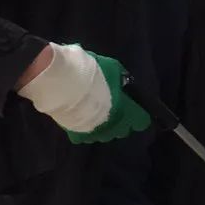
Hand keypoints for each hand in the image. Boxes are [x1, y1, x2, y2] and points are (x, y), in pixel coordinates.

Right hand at [16, 43, 151, 142]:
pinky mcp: (78, 135)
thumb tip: (125, 83)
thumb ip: (121, 80)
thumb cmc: (92, 73)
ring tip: (95, 112)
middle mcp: (114, 126)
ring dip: (104, 125)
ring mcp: (96, 132)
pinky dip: (85, 129)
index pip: (142, 122)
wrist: (62, 82)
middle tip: (113, 107)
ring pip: (105, 134)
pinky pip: (86, 135)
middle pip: (123, 130)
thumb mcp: (113, 69)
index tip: (135, 109)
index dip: (139, 115)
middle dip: (121, 121)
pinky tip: (81, 117)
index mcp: (126, 111)